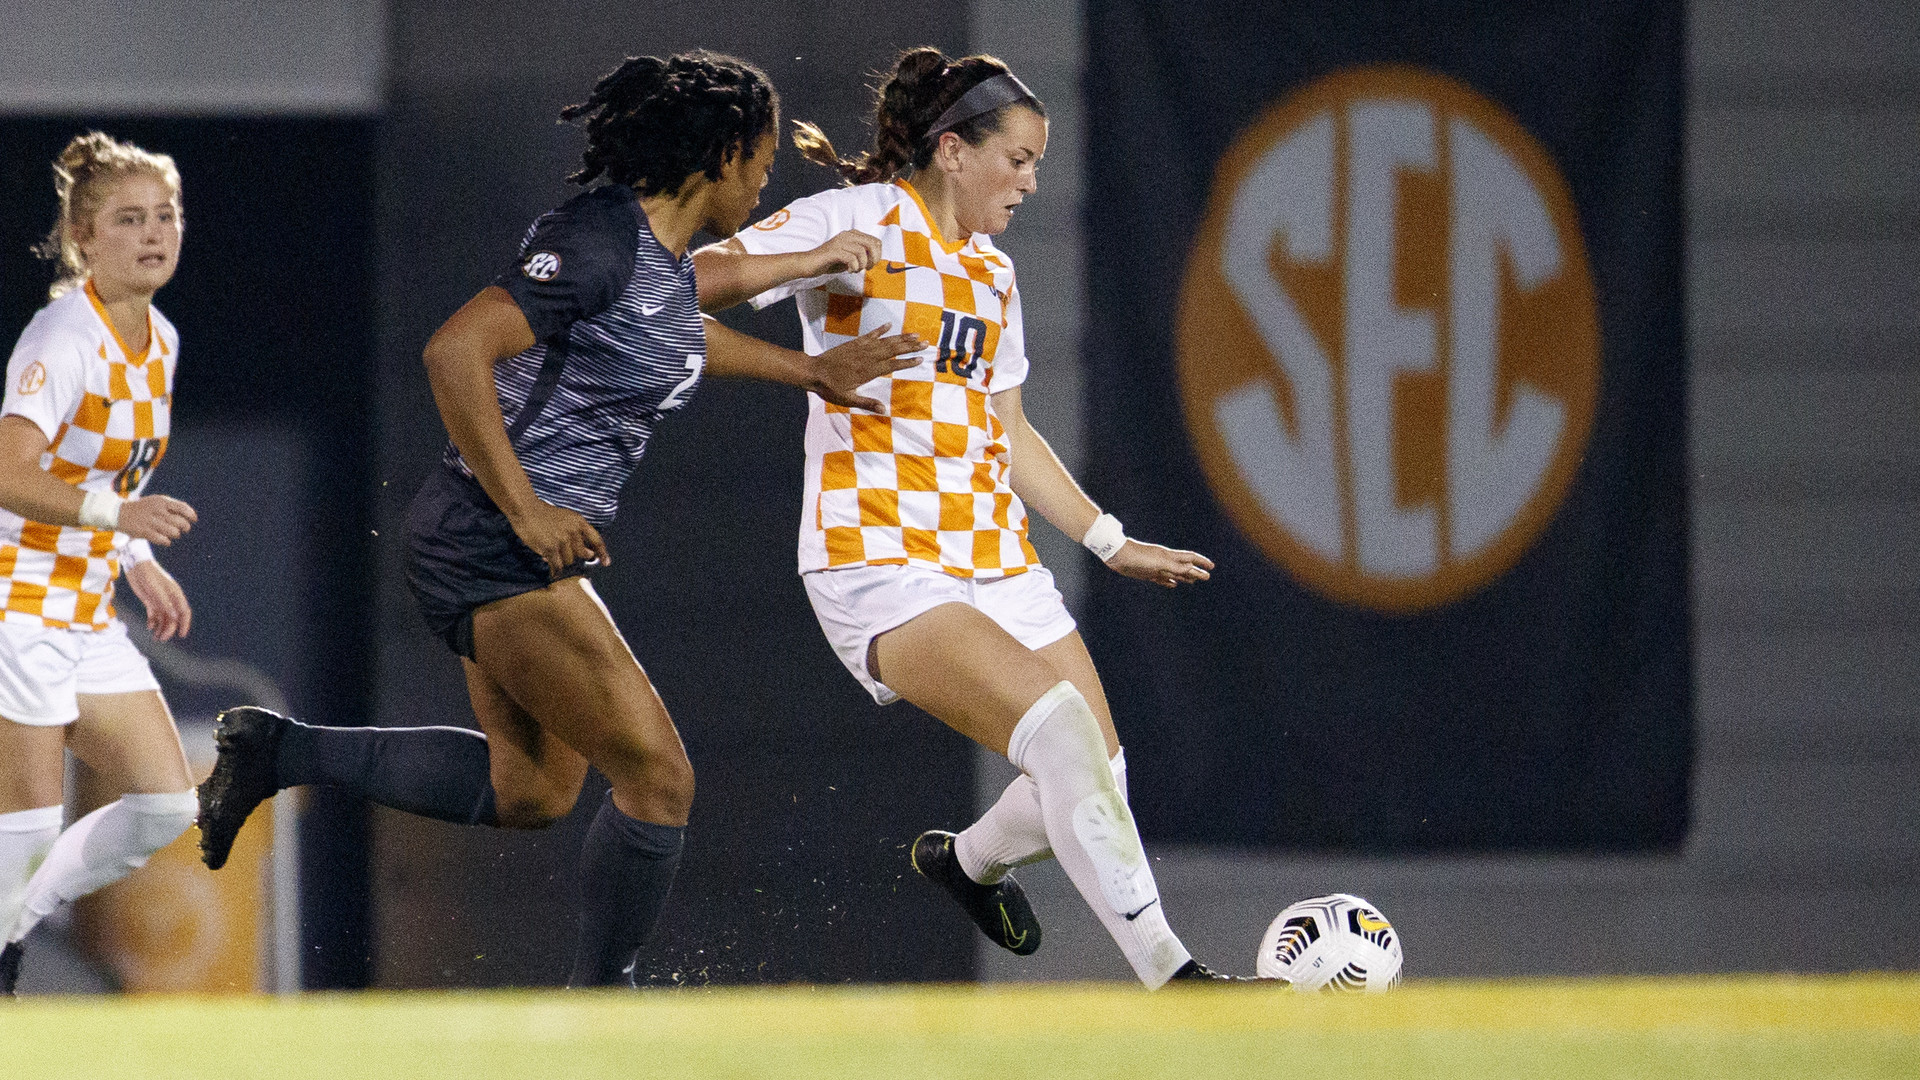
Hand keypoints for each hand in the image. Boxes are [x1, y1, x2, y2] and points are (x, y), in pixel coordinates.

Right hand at [116, 494, 196, 545]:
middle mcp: (157, 511)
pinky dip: (167, 541)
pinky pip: (162, 540)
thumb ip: (172, 506)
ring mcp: (150, 521)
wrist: (120, 513)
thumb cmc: (144, 508)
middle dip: (185, 527)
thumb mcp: (157, 501)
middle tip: (184, 529)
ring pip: (173, 532)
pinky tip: (166, 540)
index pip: (182, 508)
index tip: (194, 520)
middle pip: (180, 522)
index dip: (191, 515)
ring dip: (176, 534)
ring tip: (173, 533)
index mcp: (161, 501)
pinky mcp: (144, 532)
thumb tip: (190, 515)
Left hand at [125, 559, 191, 640]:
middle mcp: (169, 599)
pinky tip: (149, 627)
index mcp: (175, 595)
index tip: (181, 635)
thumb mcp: (155, 589)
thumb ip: (164, 603)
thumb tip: (174, 616)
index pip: (184, 612)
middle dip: (169, 629)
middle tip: (161, 639)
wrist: (135, 565)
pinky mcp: (150, 600)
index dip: (184, 624)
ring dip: (160, 628)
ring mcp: (160, 600)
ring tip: (155, 637)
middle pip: (173, 617)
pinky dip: (153, 622)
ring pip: (164, 618)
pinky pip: (154, 614)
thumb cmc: (148, 575)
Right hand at [506, 499, 609, 575]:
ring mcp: (562, 540)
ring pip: (569, 561)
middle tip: (560, 553)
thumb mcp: (567, 518)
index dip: (603, 553)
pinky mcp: (550, 548)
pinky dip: (556, 571)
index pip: (596, 539)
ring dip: (560, 561)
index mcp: (579, 522)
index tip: (606, 563)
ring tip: (550, 555)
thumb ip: (578, 534)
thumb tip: (590, 554)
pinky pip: (558, 566)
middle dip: (572, 556)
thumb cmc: (544, 514)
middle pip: (580, 555)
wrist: (526, 509)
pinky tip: (553, 573)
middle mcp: (573, 531)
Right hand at [802, 230, 882, 277]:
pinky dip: (853, 267)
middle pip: (872, 244)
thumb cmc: (830, 262)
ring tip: (855, 270)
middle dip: (873, 259)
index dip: (878, 255)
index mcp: (852, 235)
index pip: (876, 241)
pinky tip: (849, 271)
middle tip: (867, 268)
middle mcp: (847, 235)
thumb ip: (862, 255)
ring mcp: (839, 242)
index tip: (871, 265)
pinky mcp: (833, 251)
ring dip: (862, 265)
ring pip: (862, 251)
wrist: (808, 263)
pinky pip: (851, 258)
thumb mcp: (849, 257)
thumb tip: (875, 258)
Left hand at [807, 324, 924, 411]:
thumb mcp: (848, 399)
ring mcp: (861, 348)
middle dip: (910, 346)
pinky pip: (870, 335)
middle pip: (893, 350)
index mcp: (868, 371)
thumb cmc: (830, 388)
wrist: (813, 372)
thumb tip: (884, 410)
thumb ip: (866, 403)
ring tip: (915, 335)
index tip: (920, 359)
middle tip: (926, 343)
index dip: (907, 362)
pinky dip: (880, 330)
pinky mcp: (854, 343)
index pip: (893, 365)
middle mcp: (867, 357)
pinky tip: (889, 325)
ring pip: (885, 341)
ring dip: (901, 337)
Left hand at [1106, 539, 1213, 589]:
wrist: (1117, 554)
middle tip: (1207, 577)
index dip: (1201, 562)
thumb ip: (1175, 567)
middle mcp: (1164, 561)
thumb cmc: (1138, 557)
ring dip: (1184, 577)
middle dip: (1196, 571)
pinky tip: (1173, 585)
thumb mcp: (1159, 562)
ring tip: (1193, 581)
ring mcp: (1155, 567)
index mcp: (1169, 556)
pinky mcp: (1146, 573)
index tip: (1211, 567)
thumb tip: (1191, 570)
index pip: (1190, 558)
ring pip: (1174, 573)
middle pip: (1184, 567)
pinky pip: (1161, 579)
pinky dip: (1169, 582)